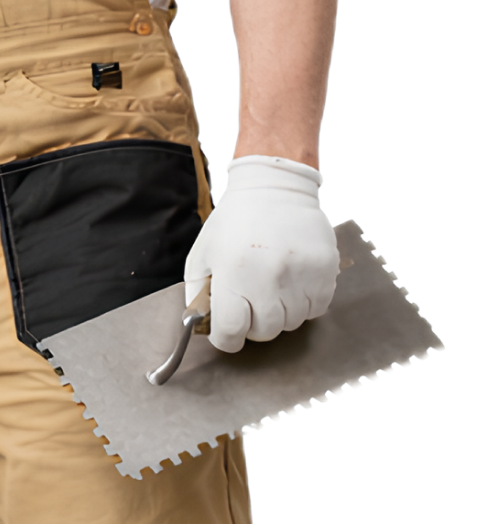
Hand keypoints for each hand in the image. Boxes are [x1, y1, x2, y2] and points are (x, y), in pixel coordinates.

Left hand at [184, 155, 338, 352]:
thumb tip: (200, 325)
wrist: (273, 185)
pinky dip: (304, 302)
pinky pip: (316, 309)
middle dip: (254, 322)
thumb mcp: (203, 252)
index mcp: (233, 272)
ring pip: (292, 323)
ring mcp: (300, 274)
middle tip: (251, 299)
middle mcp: (268, 276)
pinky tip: (293, 279)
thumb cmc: (235, 220)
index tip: (229, 332)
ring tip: (272, 283)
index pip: (231, 332)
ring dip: (280, 311)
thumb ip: (198, 292)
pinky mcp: (324, 270)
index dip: (227, 338)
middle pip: (264, 332)